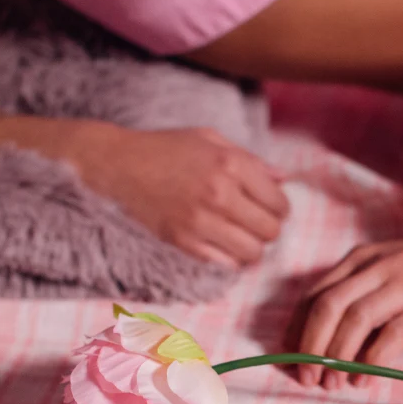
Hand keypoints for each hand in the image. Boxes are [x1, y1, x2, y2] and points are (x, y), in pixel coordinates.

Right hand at [60, 123, 289, 267]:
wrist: (119, 165)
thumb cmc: (165, 148)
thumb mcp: (210, 140)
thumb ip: (250, 159)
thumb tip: (284, 179)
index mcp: (231, 164)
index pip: (278, 202)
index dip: (280, 208)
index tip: (270, 207)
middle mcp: (220, 194)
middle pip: (270, 230)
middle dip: (269, 228)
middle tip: (256, 222)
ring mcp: (201, 221)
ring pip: (252, 252)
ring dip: (252, 247)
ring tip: (241, 236)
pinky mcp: (184, 242)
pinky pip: (225, 264)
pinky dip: (230, 258)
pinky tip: (223, 244)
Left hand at [298, 224, 402, 387]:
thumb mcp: (384, 267)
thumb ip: (357, 294)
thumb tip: (327, 342)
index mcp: (358, 261)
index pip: (314, 296)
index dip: (297, 332)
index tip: (290, 360)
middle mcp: (375, 270)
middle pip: (327, 307)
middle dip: (310, 348)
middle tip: (306, 379)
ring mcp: (402, 286)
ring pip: (354, 320)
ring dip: (336, 358)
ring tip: (331, 384)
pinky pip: (391, 335)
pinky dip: (371, 361)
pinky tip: (364, 379)